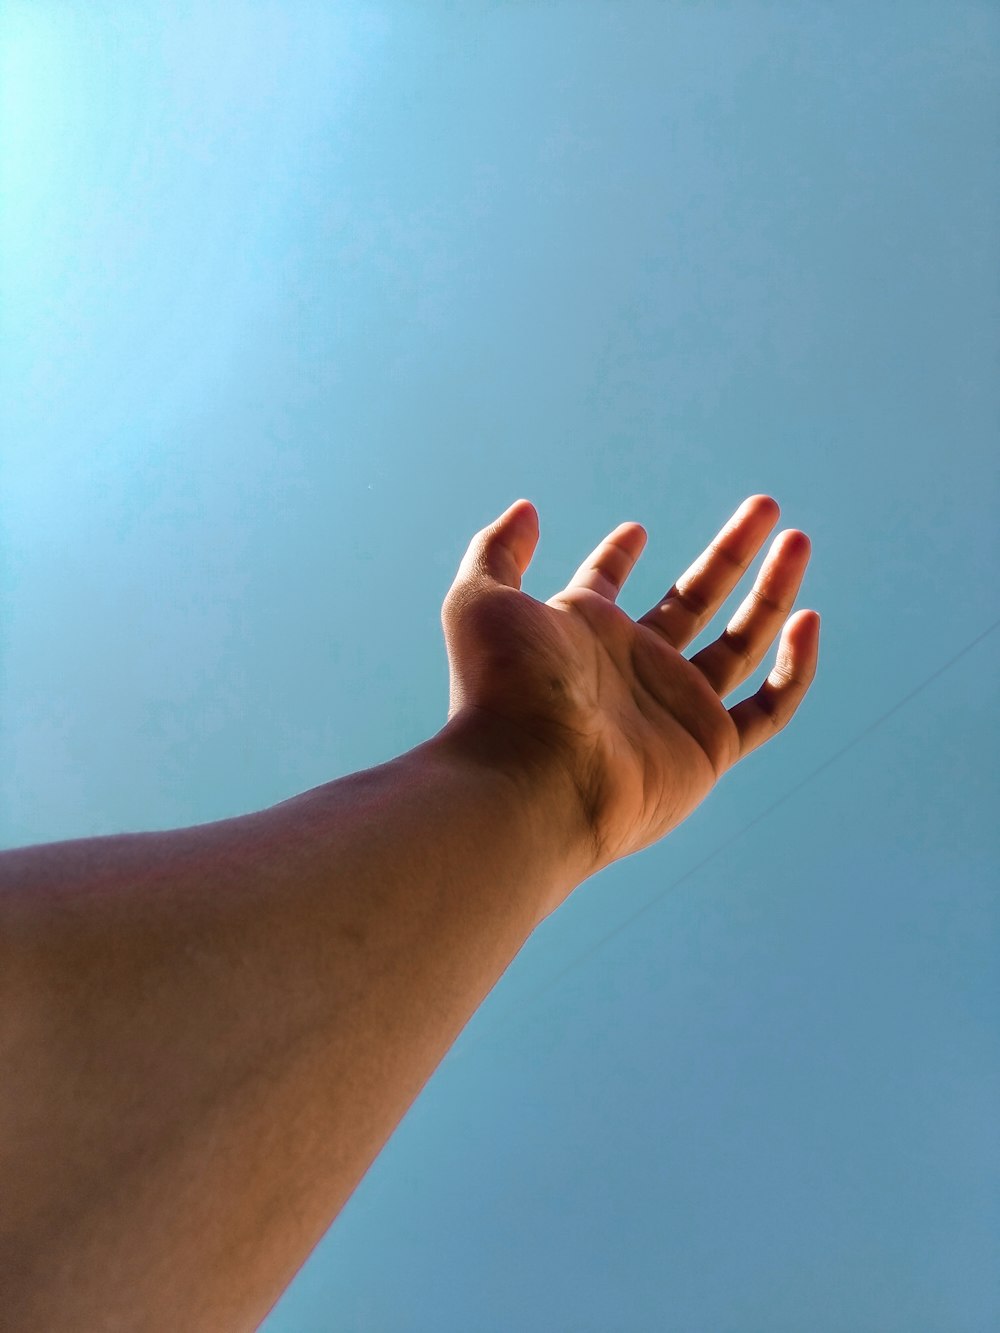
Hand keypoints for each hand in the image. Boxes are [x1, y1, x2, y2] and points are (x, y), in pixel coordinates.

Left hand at [441, 496, 818, 879]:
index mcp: (581, 633)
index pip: (604, 586)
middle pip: (692, 601)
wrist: (530, 779)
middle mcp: (631, 669)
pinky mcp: (709, 747)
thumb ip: (498, 550)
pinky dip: (795, 670)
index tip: (632, 531)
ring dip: (772, 591)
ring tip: (798, 539)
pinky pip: (769, 710)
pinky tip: (808, 619)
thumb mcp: (481, 601)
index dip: (616, 557)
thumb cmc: (503, 691)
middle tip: (765, 507)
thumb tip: (526, 510)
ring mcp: (674, 707)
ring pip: (741, 643)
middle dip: (730, 554)